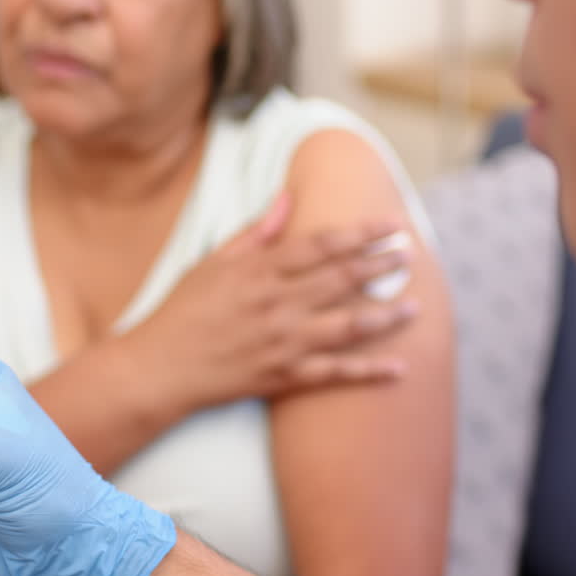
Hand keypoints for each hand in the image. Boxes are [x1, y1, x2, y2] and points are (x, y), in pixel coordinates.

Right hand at [119, 193, 415, 412]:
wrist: (160, 367)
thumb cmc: (184, 311)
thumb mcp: (213, 261)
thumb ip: (256, 232)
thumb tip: (287, 197)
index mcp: (261, 271)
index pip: (323, 245)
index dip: (362, 234)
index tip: (392, 226)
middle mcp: (277, 305)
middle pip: (343, 280)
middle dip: (382, 266)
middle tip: (412, 255)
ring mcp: (284, 343)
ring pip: (348, 327)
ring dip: (386, 316)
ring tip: (415, 306)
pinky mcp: (284, 377)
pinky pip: (336, 374)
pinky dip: (370, 372)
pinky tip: (400, 368)